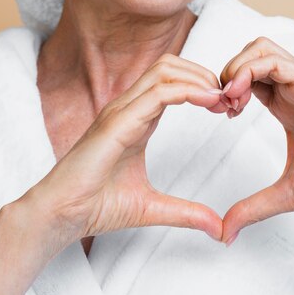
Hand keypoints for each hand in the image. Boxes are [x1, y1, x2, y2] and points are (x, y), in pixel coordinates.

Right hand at [21, 53, 227, 250]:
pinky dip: (188, 91)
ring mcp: (120, 111)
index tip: (228, 108)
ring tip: (222, 99)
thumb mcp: (153, 207)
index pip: (172, 83)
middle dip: (205, 75)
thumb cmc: (96, 205)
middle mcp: (128, 109)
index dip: (203, 88)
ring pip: (165, 70)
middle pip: (171, 66)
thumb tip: (217, 228)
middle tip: (230, 99)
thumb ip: (186, 212)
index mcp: (136, 120)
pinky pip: (158, 93)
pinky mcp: (117, 122)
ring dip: (199, 78)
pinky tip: (208, 102)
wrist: (63, 215)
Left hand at [219, 37, 293, 244]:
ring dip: (234, 68)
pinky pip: (275, 61)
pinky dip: (248, 71)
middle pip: (249, 54)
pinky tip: (239, 98)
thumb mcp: (285, 194)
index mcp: (285, 104)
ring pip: (259, 49)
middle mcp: (292, 87)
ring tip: (229, 99)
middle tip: (221, 105)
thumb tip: (225, 232)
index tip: (220, 115)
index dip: (225, 89)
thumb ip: (253, 208)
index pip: (246, 77)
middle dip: (225, 73)